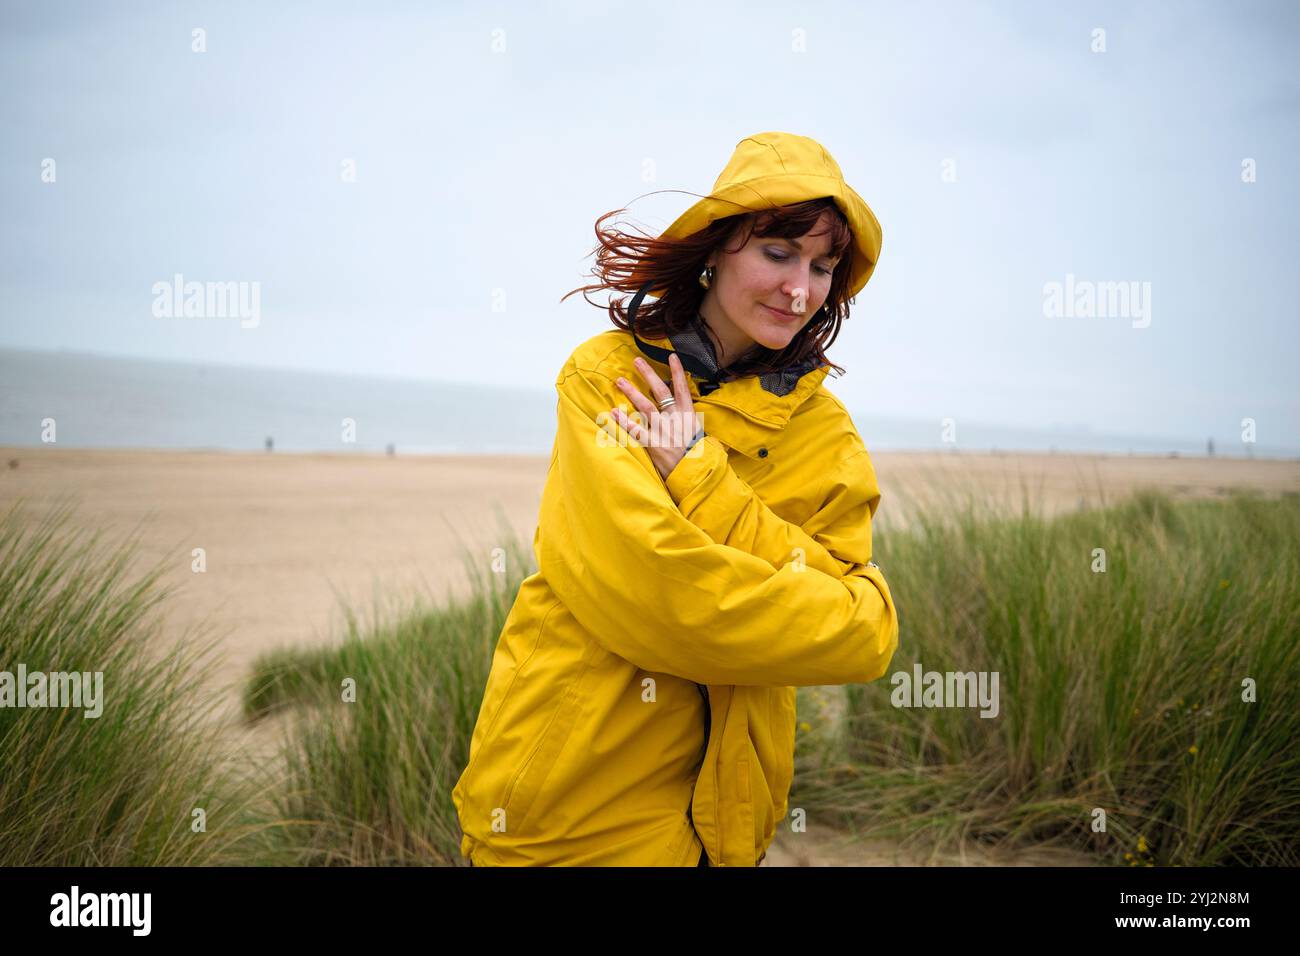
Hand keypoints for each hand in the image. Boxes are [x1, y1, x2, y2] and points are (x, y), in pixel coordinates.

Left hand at [610, 353, 705, 481]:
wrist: (695, 476)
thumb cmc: (699, 458)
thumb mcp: (702, 436)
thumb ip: (692, 424)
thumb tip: (689, 416)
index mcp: (689, 416)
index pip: (683, 389)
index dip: (677, 372)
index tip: (672, 356)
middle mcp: (675, 419)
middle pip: (660, 391)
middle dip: (648, 374)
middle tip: (636, 361)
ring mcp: (663, 430)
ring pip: (645, 405)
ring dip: (631, 391)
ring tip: (619, 381)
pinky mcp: (653, 444)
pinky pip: (635, 429)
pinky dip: (623, 420)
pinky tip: (613, 411)